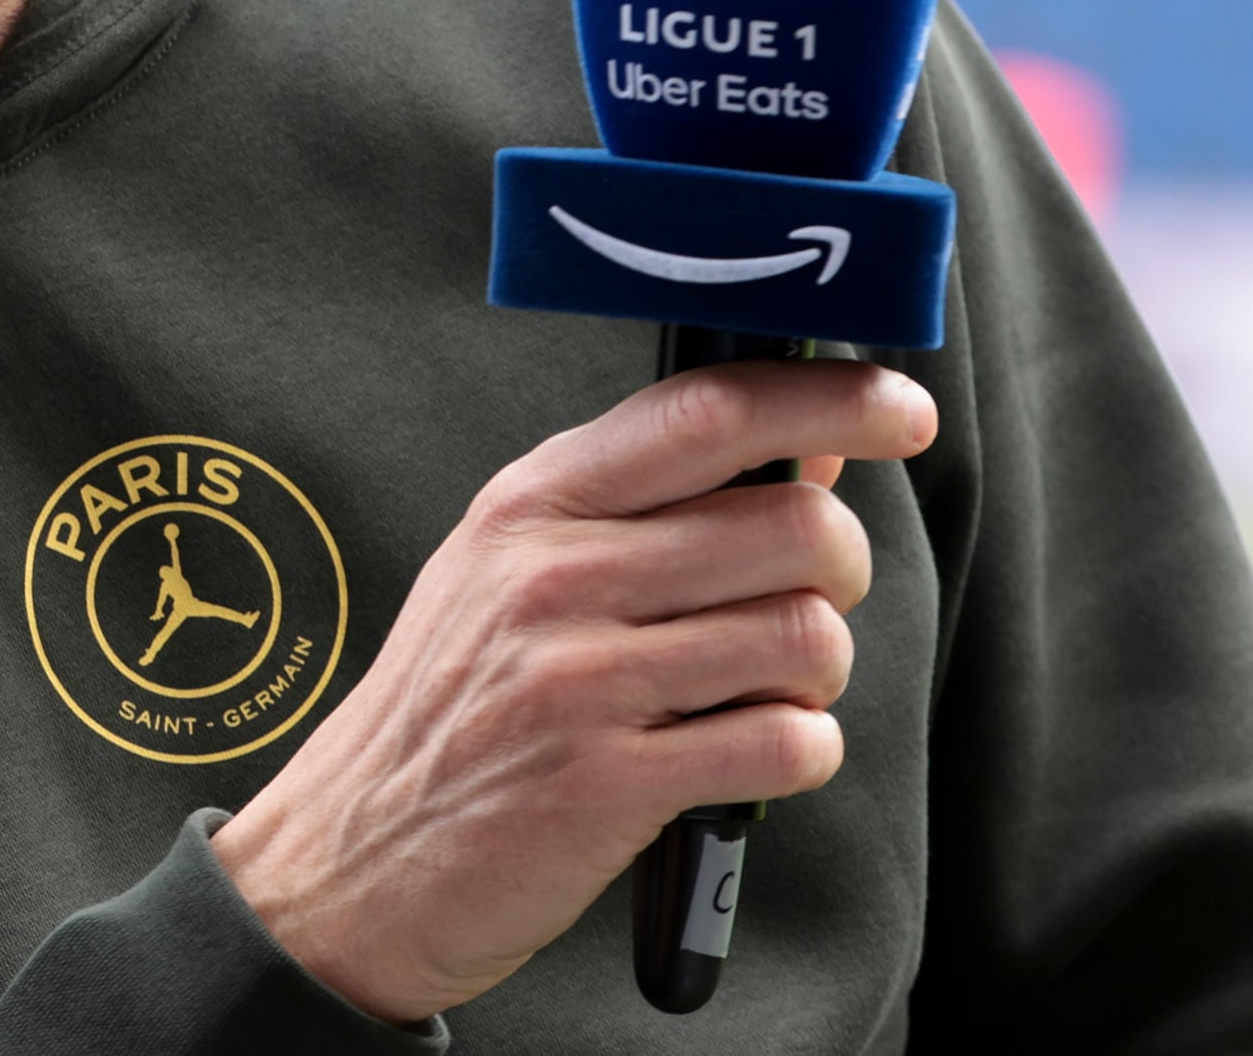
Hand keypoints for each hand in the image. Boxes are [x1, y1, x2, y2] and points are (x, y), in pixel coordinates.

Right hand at [212, 358, 938, 1023]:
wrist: (354, 854)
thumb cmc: (455, 704)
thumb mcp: (517, 567)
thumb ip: (653, 501)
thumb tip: (808, 439)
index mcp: (532, 503)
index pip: (708, 411)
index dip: (828, 397)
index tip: (898, 408)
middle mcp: (553, 576)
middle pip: (792, 524)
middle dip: (839, 566)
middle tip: (802, 597)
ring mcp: (579, 680)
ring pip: (807, 636)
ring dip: (817, 673)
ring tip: (759, 689)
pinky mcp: (610, 785)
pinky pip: (788, 745)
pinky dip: (796, 752)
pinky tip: (741, 755)